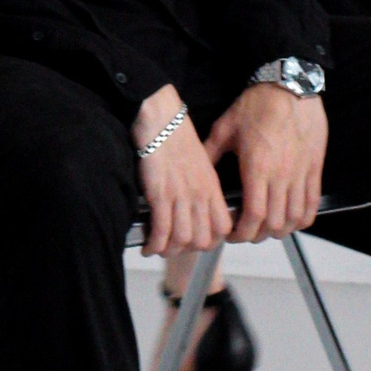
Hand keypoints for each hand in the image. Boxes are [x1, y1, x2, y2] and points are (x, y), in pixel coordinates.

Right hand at [133, 85, 231, 259]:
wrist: (161, 120)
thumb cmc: (177, 138)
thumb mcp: (200, 163)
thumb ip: (202, 186)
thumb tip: (195, 207)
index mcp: (212, 187)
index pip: (223, 227)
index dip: (212, 240)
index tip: (197, 241)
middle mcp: (200, 195)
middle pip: (204, 239)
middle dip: (188, 249)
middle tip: (175, 246)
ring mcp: (181, 196)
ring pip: (183, 240)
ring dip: (169, 250)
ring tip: (159, 248)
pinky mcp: (161, 195)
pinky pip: (162, 231)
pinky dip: (154, 244)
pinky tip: (147, 246)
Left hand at [205, 83, 325, 243]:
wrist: (289, 85)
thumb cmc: (258, 104)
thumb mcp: (226, 127)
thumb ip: (210, 152)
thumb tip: (196, 170)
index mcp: (257, 167)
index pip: (254, 215)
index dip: (243, 232)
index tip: (233, 233)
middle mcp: (281, 175)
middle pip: (275, 223)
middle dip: (259, 234)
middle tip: (248, 231)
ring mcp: (301, 173)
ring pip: (295, 217)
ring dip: (281, 229)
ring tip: (269, 227)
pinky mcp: (315, 167)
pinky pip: (313, 202)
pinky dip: (303, 217)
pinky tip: (293, 218)